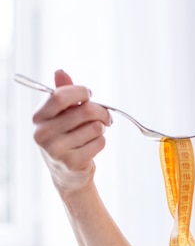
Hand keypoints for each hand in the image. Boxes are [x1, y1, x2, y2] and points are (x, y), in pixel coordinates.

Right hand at [33, 70, 111, 195]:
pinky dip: (101, 141)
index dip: (80, 92)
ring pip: (95, 127)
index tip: (89, 95)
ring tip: (95, 133)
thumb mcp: (61, 115)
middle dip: (101, 111)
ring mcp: (56, 150)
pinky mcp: (73, 163)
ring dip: (101, 128)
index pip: (60, 96)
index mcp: (38, 118)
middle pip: (84, 111)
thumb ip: (63, 93)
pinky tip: (92, 146)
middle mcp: (43, 134)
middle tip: (106, 116)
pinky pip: (99, 142)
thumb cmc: (66, 137)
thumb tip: (60, 72)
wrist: (67, 173)